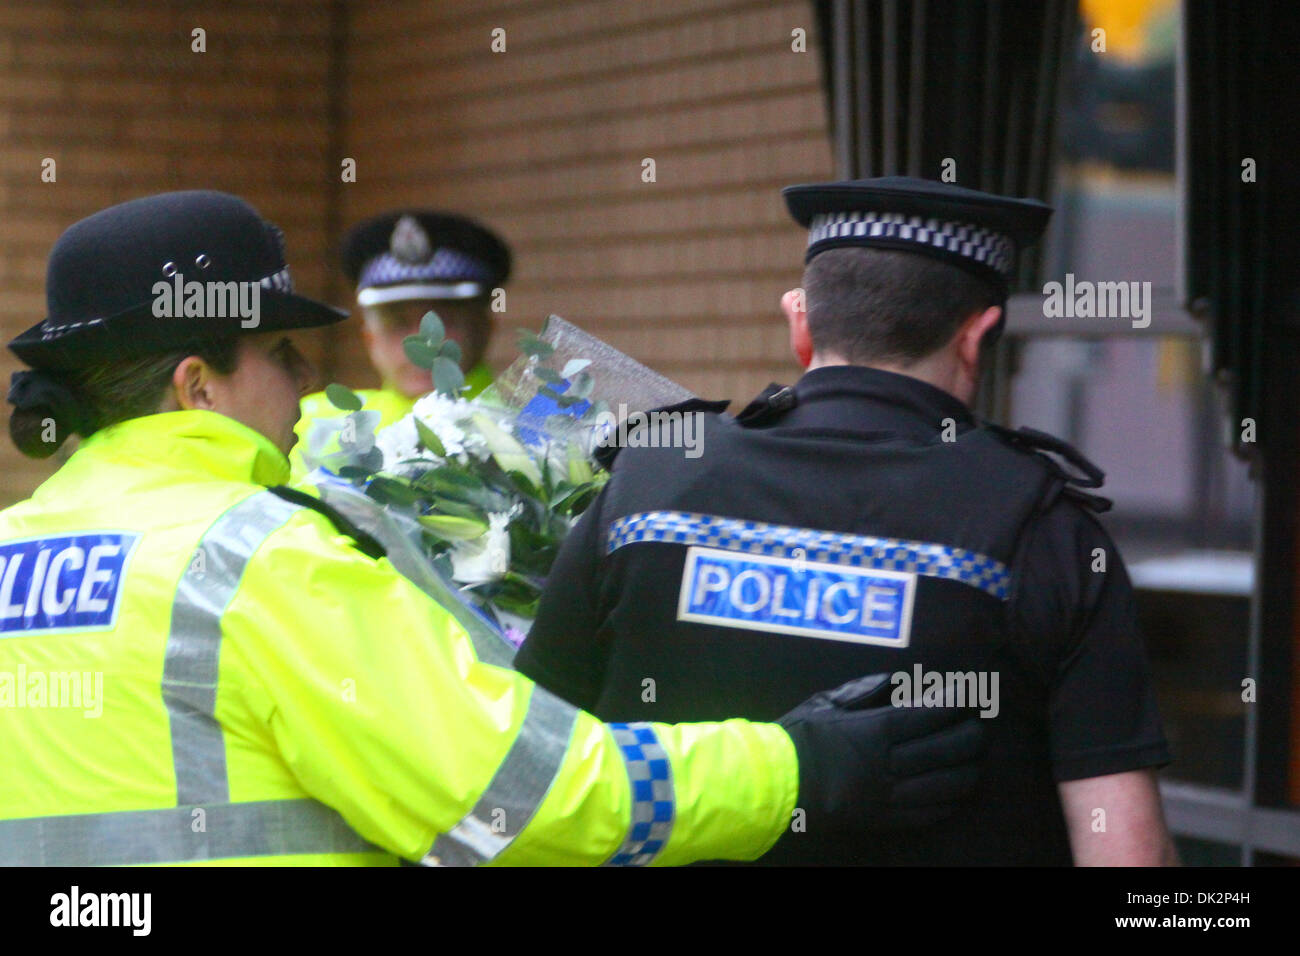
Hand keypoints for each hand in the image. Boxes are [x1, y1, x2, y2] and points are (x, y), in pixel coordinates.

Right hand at [770, 673, 985, 857]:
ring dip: (968, 771)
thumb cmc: (798, 737)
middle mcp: (886, 765)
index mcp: (872, 732)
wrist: (771, 785)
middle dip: (970, 736)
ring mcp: (886, 797)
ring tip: (976, 760)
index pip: (928, 715)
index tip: (971, 693)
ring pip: (944, 786)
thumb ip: (866, 690)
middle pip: (945, 750)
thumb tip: (903, 682)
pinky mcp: (882, 821)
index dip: (956, 703)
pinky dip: (948, 803)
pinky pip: (926, 815)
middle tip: (979, 725)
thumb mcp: (827, 702)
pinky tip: (958, 793)